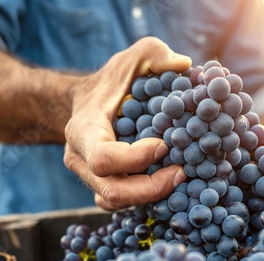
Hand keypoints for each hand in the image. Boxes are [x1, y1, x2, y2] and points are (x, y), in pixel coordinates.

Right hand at [64, 37, 190, 209]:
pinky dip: (145, 199)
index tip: (164, 144)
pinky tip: (166, 182)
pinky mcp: (102, 186)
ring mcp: (88, 177)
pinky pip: (121, 204)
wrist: (91, 102)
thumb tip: (184, 65)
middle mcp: (79, 160)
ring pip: (116, 203)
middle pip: (111, 192)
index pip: (103, 159)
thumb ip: (155, 54)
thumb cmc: (113, 81)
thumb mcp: (134, 58)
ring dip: (152, 196)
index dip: (137, 158)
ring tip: (179, 176)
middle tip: (182, 172)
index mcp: (82, 130)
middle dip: (151, 188)